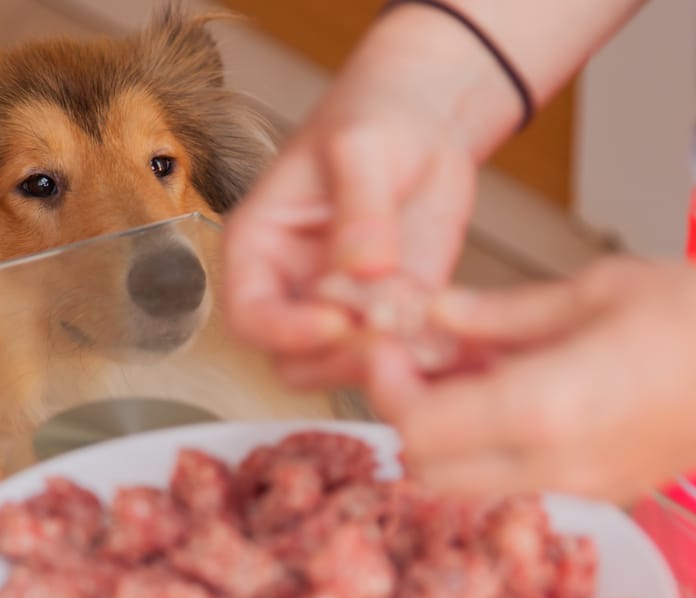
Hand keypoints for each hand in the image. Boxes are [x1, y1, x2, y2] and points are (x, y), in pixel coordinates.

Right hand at [222, 7, 513, 382]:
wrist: (425, 123)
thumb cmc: (373, 117)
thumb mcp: (361, 144)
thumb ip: (359, 202)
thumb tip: (362, 265)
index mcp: (260, 247)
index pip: (249, 314)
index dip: (283, 331)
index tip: (335, 322)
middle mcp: (292, 287)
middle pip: (292, 358)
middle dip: (336, 360)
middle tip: (387, 340)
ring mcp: (341, 306)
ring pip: (341, 370)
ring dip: (381, 366)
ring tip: (425, 336)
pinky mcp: (390, 315)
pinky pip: (398, 356)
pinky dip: (425, 359)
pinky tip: (457, 343)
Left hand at [367, 257, 695, 503]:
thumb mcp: (596, 291)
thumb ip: (500, 313)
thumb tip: (434, 313)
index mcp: (547, 409)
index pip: (421, 429)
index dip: (386, 388)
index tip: (385, 347)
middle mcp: (556, 466)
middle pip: (431, 472)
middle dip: (406, 417)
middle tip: (413, 361)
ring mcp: (583, 489)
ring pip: (468, 485)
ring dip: (444, 435)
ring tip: (461, 370)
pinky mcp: (603, 492)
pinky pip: (513, 482)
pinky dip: (486, 446)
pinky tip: (506, 391)